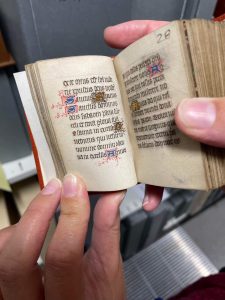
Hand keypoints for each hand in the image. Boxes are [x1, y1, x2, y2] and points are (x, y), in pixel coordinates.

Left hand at [0, 175, 125, 299]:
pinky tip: (30, 234)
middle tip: (54, 189)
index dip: (71, 216)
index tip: (76, 188)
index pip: (63, 256)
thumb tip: (110, 198)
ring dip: (21, 225)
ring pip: (0, 258)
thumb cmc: (96, 299)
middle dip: (36, 214)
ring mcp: (15, 298)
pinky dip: (11, 237)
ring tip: (42, 216)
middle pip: (17, 260)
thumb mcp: (108, 272)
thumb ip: (107, 232)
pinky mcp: (6, 288)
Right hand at [105, 21, 224, 210]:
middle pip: (163, 87)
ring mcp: (207, 125)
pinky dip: (162, 179)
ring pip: (165, 128)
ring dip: (141, 145)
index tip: (115, 37)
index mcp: (224, 70)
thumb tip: (190, 115)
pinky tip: (152, 192)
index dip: (146, 35)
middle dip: (133, 97)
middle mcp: (211, 96)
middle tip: (110, 104)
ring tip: (120, 152)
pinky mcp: (207, 152)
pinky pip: (177, 161)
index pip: (182, 39)